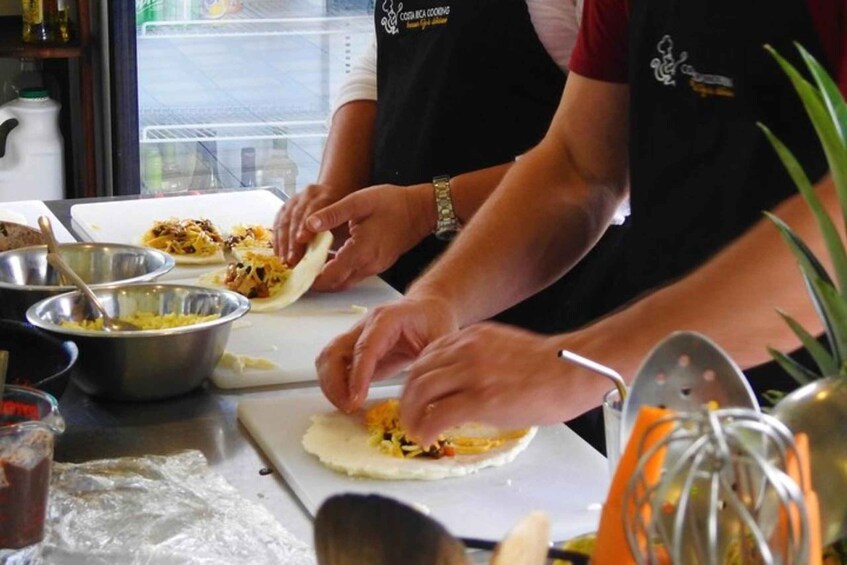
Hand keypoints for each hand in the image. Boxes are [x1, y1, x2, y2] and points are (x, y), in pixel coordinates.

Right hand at [272, 182, 350, 266]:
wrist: (336, 191)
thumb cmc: (343, 212)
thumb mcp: (347, 221)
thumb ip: (339, 234)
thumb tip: (333, 258)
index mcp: (327, 195)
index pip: (315, 208)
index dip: (306, 224)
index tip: (301, 239)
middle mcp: (309, 195)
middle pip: (296, 216)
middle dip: (292, 239)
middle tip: (291, 259)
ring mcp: (295, 200)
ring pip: (285, 220)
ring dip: (283, 242)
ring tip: (284, 260)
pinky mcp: (286, 207)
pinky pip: (278, 222)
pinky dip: (278, 239)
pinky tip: (279, 253)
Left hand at [305, 183, 434, 290]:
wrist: (420, 210)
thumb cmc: (392, 203)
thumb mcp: (359, 201)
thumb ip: (332, 214)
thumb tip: (308, 225)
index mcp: (361, 251)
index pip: (330, 275)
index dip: (311, 277)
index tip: (296, 272)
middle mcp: (368, 265)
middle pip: (336, 283)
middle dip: (316, 281)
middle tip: (298, 271)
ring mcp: (375, 267)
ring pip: (345, 281)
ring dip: (327, 278)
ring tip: (310, 266)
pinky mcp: (378, 265)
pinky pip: (354, 275)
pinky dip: (339, 272)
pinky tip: (329, 259)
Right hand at [315, 295, 458, 411]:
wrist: (428, 307)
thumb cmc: (434, 320)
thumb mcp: (440, 339)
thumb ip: (429, 363)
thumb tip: (417, 395)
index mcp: (387, 319)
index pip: (365, 347)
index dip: (357, 375)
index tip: (356, 399)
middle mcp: (364, 325)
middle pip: (334, 351)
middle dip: (335, 383)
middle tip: (350, 407)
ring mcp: (355, 335)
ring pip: (327, 358)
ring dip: (330, 385)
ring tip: (347, 406)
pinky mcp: (353, 348)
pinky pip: (332, 365)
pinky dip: (333, 384)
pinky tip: (347, 399)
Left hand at [398, 323, 607, 445]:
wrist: (572, 371)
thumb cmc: (549, 366)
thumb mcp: (504, 349)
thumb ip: (479, 358)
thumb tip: (463, 380)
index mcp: (471, 337)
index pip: (427, 356)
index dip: (415, 379)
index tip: (415, 396)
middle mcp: (466, 350)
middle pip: (417, 374)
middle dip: (407, 399)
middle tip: (409, 418)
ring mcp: (472, 373)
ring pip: (421, 392)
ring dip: (412, 415)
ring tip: (415, 431)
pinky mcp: (481, 398)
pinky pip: (439, 414)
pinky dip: (426, 428)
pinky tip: (427, 438)